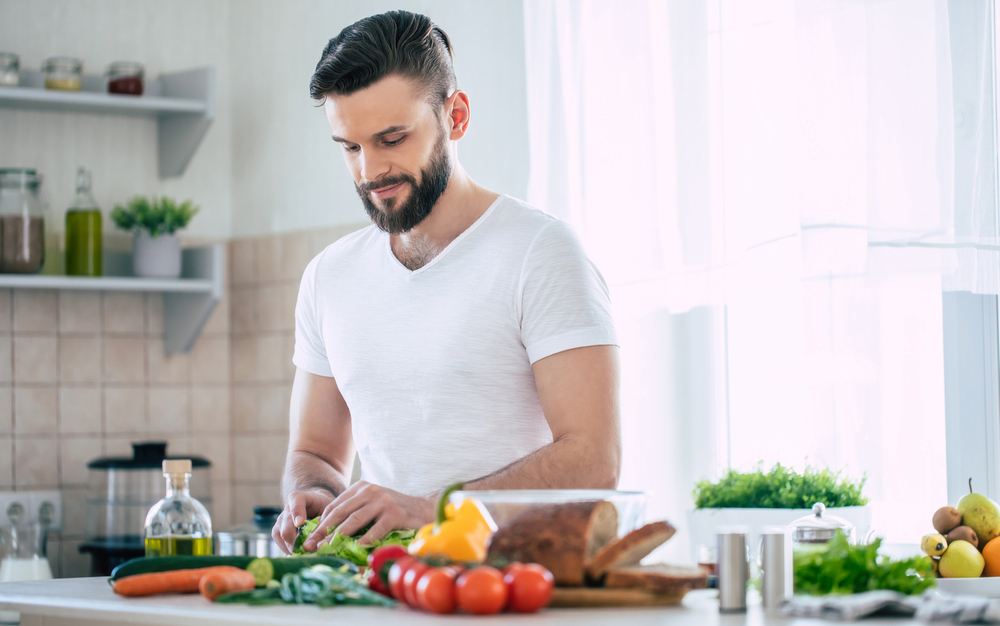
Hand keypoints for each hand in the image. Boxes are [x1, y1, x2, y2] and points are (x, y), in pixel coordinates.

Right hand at [272, 489, 335, 554]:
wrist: (318, 509)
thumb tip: (320, 539)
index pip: (296, 501)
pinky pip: (279, 541)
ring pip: (281, 535)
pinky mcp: (277, 530)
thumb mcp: (329, 511)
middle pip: (287, 525)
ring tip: (306, 553)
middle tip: (309, 550)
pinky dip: (289, 549)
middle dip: (297, 540)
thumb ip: (324, 521)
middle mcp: (287, 507)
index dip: (297, 513)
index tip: (300, 523)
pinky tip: (300, 552)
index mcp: (300, 497)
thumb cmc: (325, 509)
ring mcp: (281, 519)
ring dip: (293, 547)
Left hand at [302, 481, 434, 550]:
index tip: (309, 538)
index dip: (320, 523)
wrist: (424, 509)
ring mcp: (382, 501)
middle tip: (311, 545)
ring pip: (354, 520)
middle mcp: (370, 491)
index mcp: (361, 488)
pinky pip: (375, 530)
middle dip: (323, 530)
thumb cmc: (395, 510)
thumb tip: (328, 533)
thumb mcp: (372, 504)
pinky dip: (364, 541)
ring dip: (337, 536)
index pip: (334, 506)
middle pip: (340, 512)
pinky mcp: (395, 513)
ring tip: (326, 548)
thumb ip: (355, 511)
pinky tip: (355, 550)